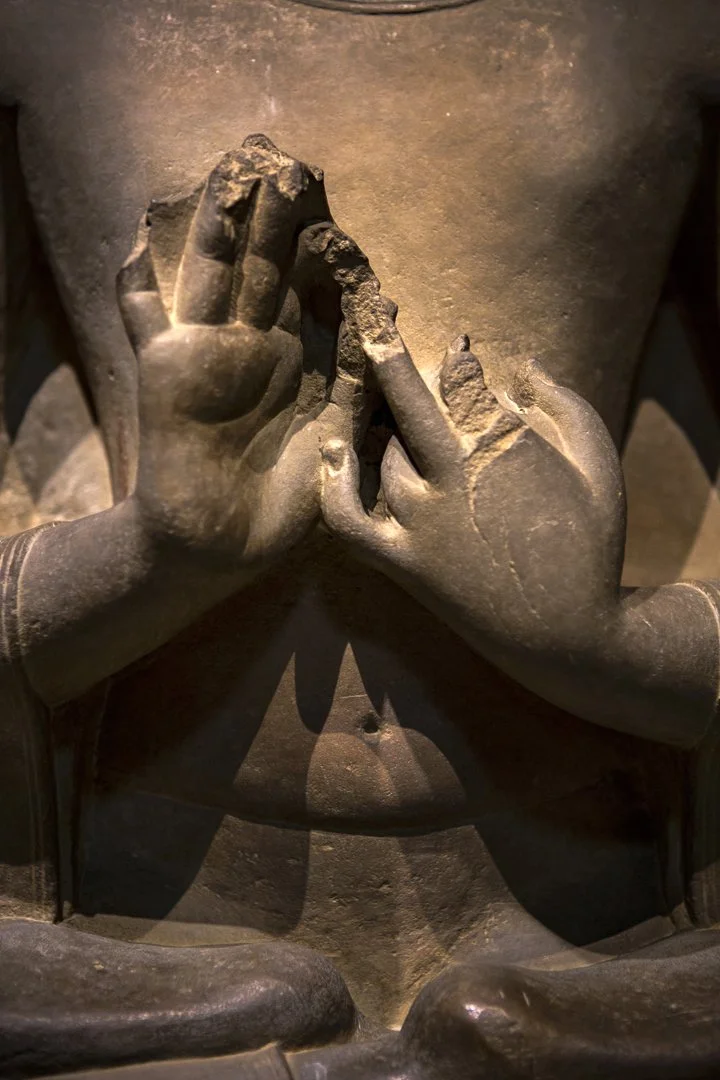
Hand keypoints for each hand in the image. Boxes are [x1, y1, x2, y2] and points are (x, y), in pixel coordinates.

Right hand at [118, 135, 378, 567]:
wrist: (220, 547)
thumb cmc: (286, 504)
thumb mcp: (336, 437)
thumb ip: (354, 377)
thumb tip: (384, 308)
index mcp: (302, 360)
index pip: (316, 291)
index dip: (327, 251)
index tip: (346, 208)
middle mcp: (256, 344)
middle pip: (266, 266)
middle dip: (279, 219)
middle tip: (294, 167)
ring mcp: (207, 349)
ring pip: (212, 272)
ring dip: (219, 226)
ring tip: (233, 173)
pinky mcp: (163, 367)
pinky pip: (141, 315)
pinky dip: (135, 280)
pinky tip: (136, 237)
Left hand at [319, 299, 625, 660]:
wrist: (569, 634)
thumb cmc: (592, 544)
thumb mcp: (597, 461)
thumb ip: (563, 403)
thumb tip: (521, 363)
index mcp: (502, 446)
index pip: (461, 379)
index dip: (455, 357)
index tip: (456, 348)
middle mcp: (453, 475)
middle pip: (406, 398)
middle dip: (386, 347)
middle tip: (374, 314)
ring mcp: (421, 520)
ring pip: (386, 453)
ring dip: (386, 426)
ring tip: (388, 410)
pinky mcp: (402, 562)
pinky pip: (348, 519)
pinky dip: (334, 484)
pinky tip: (333, 451)